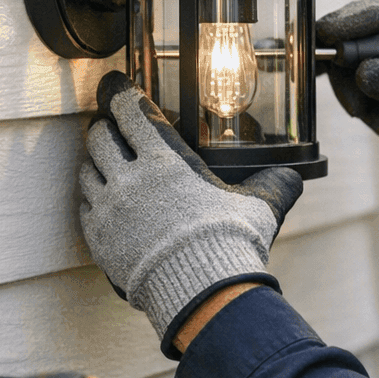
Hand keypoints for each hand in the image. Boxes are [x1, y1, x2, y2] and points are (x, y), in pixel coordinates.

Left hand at [79, 72, 303, 354]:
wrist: (202, 292)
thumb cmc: (231, 243)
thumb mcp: (261, 207)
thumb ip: (275, 183)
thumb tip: (294, 175)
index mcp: (165, 159)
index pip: (129, 110)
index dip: (118, 91)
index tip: (114, 84)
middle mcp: (130, 178)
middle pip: (99, 135)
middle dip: (105, 126)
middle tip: (113, 126)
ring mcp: (109, 209)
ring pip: (86, 169)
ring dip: (96, 161)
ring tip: (108, 163)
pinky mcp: (99, 239)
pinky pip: (84, 207)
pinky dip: (92, 197)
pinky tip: (105, 200)